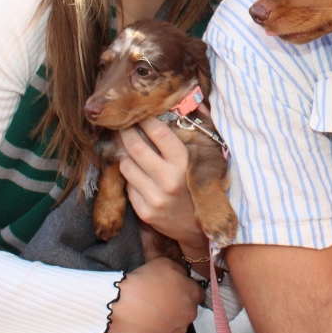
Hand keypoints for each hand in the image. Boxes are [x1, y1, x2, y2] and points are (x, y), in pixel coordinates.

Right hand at [105, 257, 200, 332]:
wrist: (121, 305)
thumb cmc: (143, 281)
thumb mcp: (164, 263)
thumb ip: (179, 271)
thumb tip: (182, 277)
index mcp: (192, 294)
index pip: (198, 293)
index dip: (186, 289)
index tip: (176, 289)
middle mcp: (189, 314)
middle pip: (188, 309)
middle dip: (178, 304)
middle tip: (161, 300)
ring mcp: (178, 331)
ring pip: (177, 324)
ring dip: (169, 319)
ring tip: (151, 312)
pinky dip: (158, 331)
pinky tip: (147, 323)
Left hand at [118, 118, 207, 253]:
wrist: (202, 231)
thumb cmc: (205, 188)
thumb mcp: (209, 159)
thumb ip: (203, 129)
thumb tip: (196, 101)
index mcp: (185, 163)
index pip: (158, 133)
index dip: (146, 119)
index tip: (140, 112)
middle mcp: (169, 180)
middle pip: (135, 147)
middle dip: (125, 132)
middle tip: (122, 125)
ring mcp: (155, 197)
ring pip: (126, 166)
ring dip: (125, 155)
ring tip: (130, 150)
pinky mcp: (145, 212)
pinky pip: (128, 186)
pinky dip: (130, 177)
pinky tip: (138, 174)